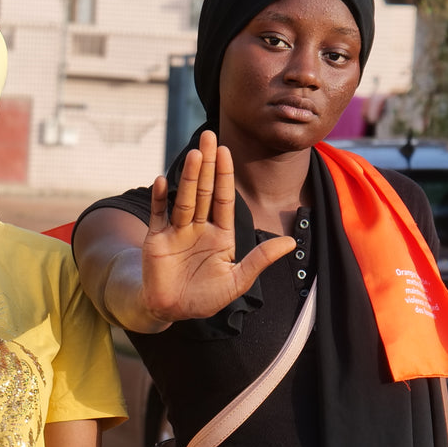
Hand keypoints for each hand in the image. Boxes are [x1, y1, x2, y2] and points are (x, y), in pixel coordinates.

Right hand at [138, 130, 294, 322]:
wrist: (171, 310)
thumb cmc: (205, 298)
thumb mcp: (238, 281)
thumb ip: (260, 260)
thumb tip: (291, 243)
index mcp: (221, 234)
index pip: (224, 199)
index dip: (225, 176)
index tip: (227, 151)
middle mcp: (199, 227)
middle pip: (204, 191)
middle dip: (208, 165)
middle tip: (209, 136)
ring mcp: (177, 231)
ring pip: (184, 199)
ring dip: (189, 177)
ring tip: (195, 154)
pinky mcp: (156, 239)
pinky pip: (158, 214)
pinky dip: (159, 198)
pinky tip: (162, 180)